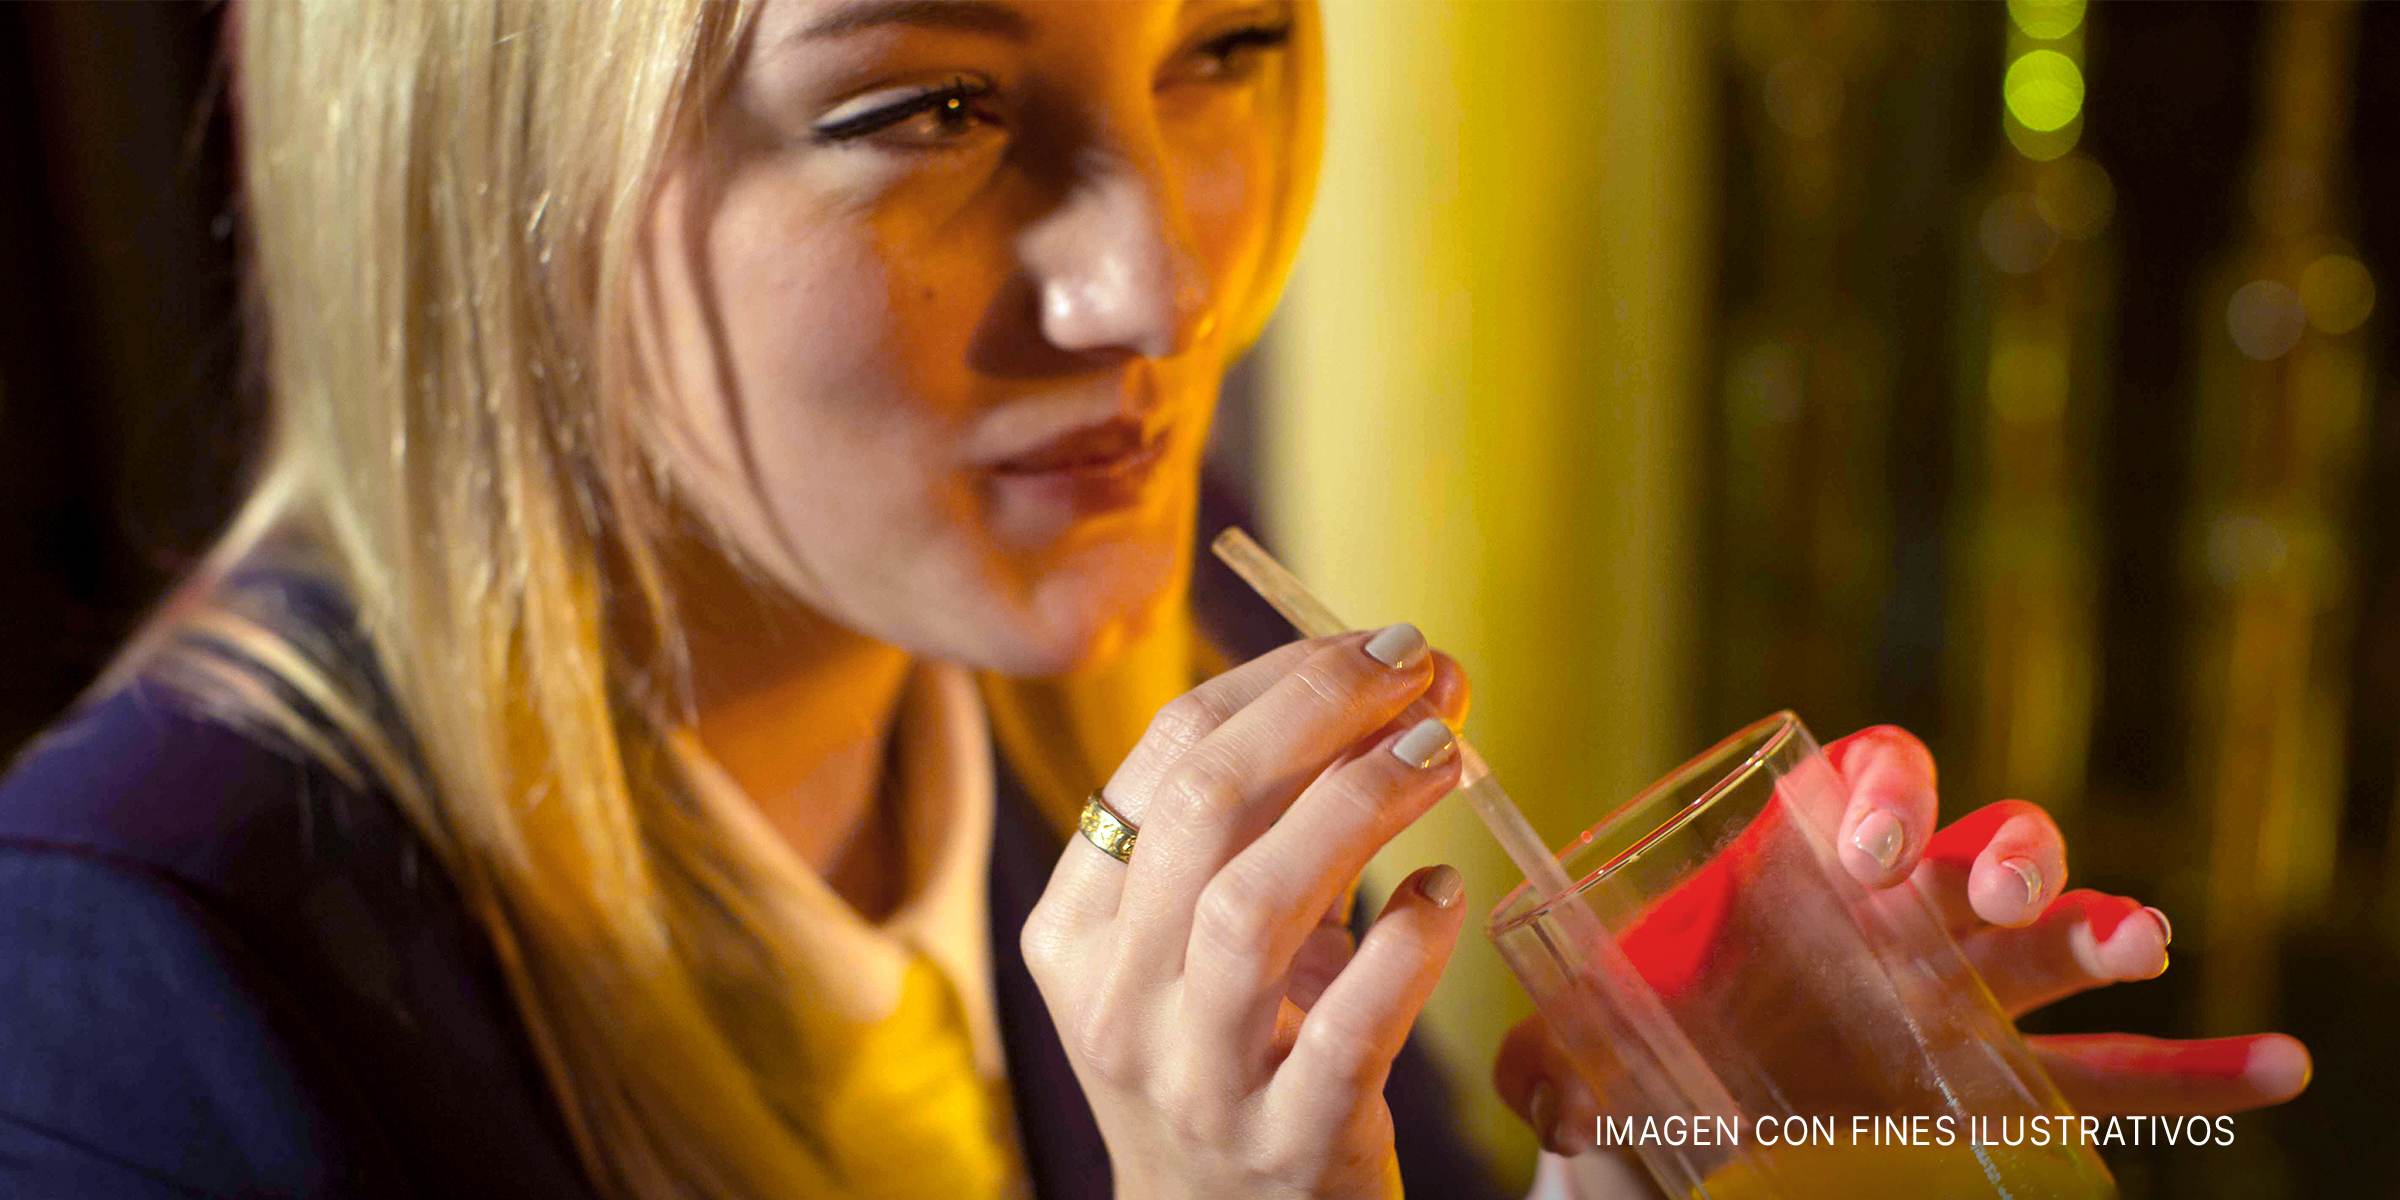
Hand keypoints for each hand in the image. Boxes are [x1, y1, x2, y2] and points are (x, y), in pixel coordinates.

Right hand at [1021, 627, 1471, 1199]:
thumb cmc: (1230, 1053)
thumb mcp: (1202, 940)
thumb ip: (1263, 823)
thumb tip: (1391, 682)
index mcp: (1077, 931)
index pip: (1163, 758)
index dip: (1278, 680)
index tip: (1375, 646)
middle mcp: (1115, 1001)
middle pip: (1201, 808)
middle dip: (1322, 710)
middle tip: (1423, 666)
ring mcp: (1193, 1079)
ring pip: (1251, 905)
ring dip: (1361, 803)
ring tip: (1448, 751)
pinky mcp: (1285, 1146)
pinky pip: (1346, 1030)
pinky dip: (1405, 949)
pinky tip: (1445, 896)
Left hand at [1494, 725, 2312, 1163]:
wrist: (1672, 1145)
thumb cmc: (1627, 1073)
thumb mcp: (1568, 1065)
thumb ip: (1552, 1069)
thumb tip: (1562, 1097)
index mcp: (1790, 875)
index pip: (1855, 786)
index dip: (1874, 794)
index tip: (1859, 846)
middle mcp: (1887, 917)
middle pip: (1970, 844)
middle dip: (1991, 852)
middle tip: (1982, 894)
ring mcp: (1957, 995)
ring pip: (2050, 939)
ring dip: (2095, 926)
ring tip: (2132, 941)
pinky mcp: (1997, 1080)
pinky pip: (2117, 1070)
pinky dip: (2197, 1068)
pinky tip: (2274, 1065)